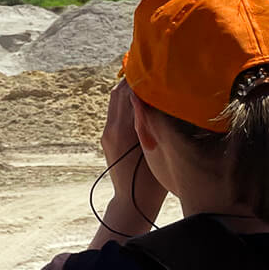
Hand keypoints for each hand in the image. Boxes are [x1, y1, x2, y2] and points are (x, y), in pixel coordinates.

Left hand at [101, 79, 167, 222]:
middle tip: (154, 68)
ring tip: (148, 79)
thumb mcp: (161, 148)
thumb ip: (156, 122)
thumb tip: (162, 99)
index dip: (143, 78)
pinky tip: (141, 97)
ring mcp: (107, 132)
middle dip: (135, 79)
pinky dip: (126, 101)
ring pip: (114, 99)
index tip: (158, 67)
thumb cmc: (154, 180)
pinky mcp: (106, 136)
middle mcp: (112, 128)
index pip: (130, 93)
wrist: (131, 201)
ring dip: (129, 88)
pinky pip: (114, 110)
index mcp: (125, 130)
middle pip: (119, 92)